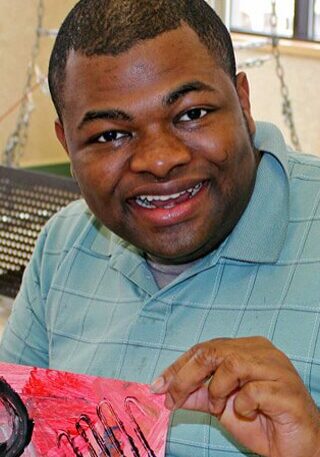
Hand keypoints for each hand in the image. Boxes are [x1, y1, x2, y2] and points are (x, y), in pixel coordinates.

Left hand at [151, 337, 319, 456]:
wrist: (297, 446)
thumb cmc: (262, 421)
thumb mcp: (221, 406)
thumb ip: (198, 393)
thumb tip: (167, 390)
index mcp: (246, 348)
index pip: (205, 348)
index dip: (179, 366)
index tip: (158, 385)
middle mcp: (261, 351)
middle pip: (213, 351)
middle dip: (186, 376)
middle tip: (172, 398)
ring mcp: (276, 367)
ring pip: (231, 364)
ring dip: (216, 390)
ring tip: (220, 407)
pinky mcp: (285, 388)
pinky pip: (252, 391)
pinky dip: (242, 405)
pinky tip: (249, 413)